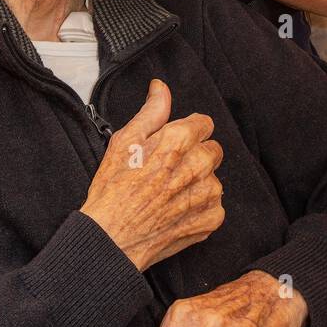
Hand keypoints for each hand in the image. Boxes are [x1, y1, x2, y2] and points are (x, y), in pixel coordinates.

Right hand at [81, 79, 223, 271]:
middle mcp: (199, 164)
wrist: (112, 238)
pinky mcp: (211, 219)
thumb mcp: (124, 142)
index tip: (172, 145)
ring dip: (197, 182)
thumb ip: (151, 111)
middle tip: (167, 170)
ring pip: (212, 177)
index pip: (204, 123)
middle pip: (211, 149)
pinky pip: (214, 205)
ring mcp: (208, 193)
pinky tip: (174, 211)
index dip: (187, 132)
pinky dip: (198, 207)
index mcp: (179, 140)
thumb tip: (161, 88)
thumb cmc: (113, 190)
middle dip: (194, 155)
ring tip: (167, 194)